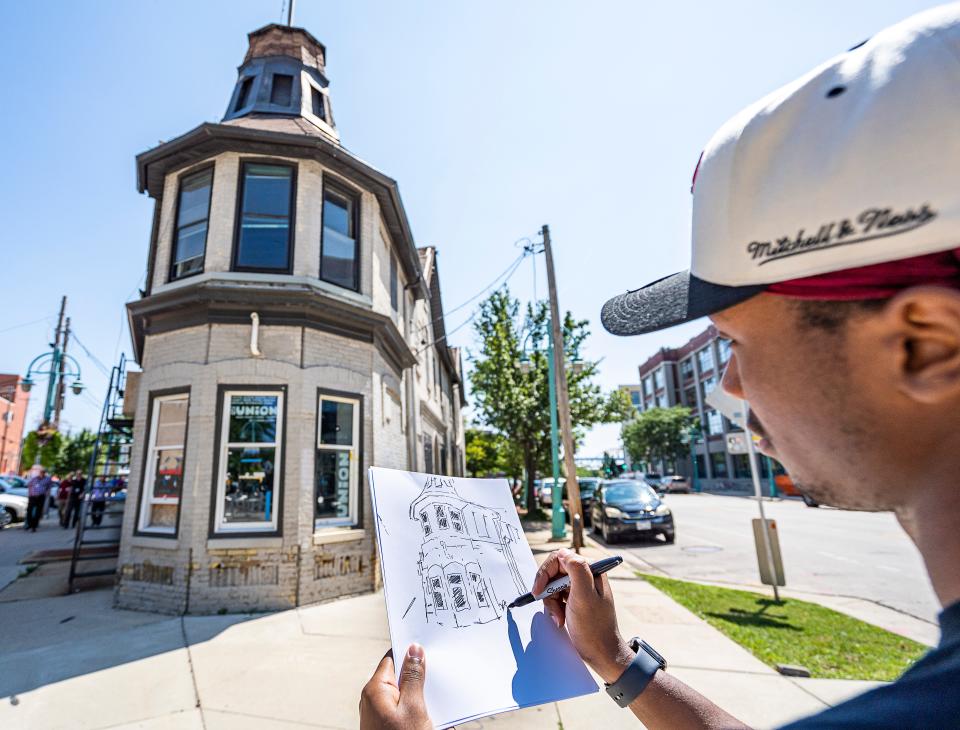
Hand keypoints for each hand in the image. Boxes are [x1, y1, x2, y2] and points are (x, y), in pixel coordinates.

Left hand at [359, 644, 431, 729]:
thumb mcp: (414, 707)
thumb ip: (413, 677)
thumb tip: (413, 650)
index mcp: (374, 690)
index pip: (391, 659)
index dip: (409, 654)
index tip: (425, 652)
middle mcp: (370, 699)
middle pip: (396, 676)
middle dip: (414, 677)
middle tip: (432, 681)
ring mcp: (375, 713)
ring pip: (399, 692)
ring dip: (414, 695)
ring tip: (429, 704)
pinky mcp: (381, 723)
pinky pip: (397, 707)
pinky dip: (410, 707)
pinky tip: (423, 715)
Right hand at [532, 549, 633, 683]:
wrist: (600, 653)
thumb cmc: (594, 628)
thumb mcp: (585, 597)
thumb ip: (577, 570)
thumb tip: (564, 552)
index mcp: (590, 571)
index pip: (560, 558)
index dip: (546, 572)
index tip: (539, 590)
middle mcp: (585, 577)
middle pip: (554, 573)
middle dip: (548, 591)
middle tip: (551, 608)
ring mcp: (579, 589)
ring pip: (552, 586)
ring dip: (551, 603)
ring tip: (559, 617)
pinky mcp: (574, 600)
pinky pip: (556, 598)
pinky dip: (554, 608)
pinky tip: (560, 619)